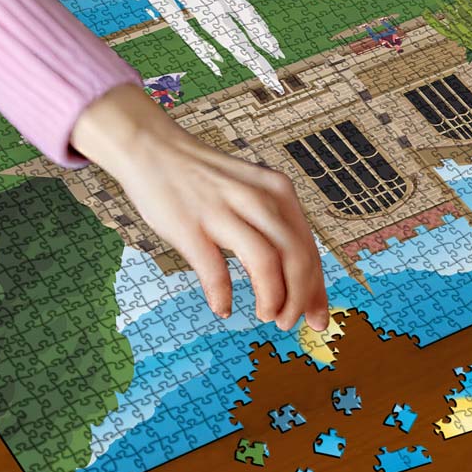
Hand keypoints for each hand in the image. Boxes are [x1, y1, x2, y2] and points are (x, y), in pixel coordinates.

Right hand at [71, 83, 329, 331]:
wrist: (154, 148)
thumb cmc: (205, 179)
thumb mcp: (252, 190)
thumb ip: (275, 226)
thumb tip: (300, 278)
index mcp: (277, 190)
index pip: (308, 248)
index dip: (316, 290)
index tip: (317, 320)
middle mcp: (256, 198)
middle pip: (295, 257)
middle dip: (299, 298)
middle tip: (287, 323)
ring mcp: (223, 210)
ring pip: (266, 262)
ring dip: (272, 298)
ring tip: (266, 315)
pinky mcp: (190, 225)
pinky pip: (215, 270)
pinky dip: (222, 295)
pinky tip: (222, 307)